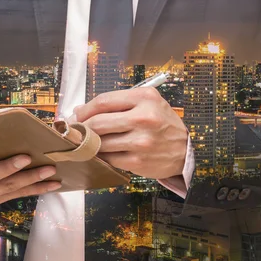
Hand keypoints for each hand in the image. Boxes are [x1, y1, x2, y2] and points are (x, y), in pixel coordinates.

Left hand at [73, 87, 187, 179]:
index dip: (85, 109)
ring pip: (100, 142)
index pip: (103, 101)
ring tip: (87, 141)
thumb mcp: (146, 104)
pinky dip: (100, 156)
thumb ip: (115, 104)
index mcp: (144, 98)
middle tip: (76, 130)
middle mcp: (144, 118)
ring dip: (89, 144)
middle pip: (98, 122)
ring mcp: (141, 141)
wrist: (184, 151)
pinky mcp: (138, 161)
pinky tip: (101, 152)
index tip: (77, 115)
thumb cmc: (161, 124)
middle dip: (81, 128)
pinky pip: (108, 158)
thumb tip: (79, 110)